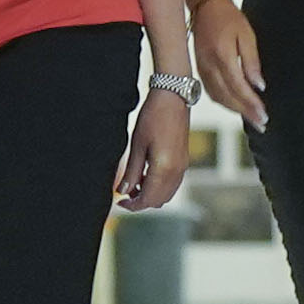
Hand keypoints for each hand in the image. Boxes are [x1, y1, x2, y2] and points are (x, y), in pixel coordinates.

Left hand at [113, 81, 194, 212]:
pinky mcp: (184, 161)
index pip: (148, 199)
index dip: (133, 205)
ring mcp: (183, 167)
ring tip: (134, 183)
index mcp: (164, 169)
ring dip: (151, 194)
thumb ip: (132, 171)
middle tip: (124, 194)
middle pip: (159, 200)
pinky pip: (172, 184)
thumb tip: (123, 190)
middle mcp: (177, 171)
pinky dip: (159, 186)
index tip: (120, 201)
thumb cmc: (153, 117)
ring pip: (167, 194)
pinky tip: (146, 175)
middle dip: (141, 202)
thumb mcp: (137, 145)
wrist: (173, 98)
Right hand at [192, 0, 269, 133]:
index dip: (251, 104)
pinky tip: (235, 105)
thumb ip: (252, 61)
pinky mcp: (200, 69)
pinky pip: (212, 92)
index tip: (263, 115)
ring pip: (219, 98)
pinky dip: (225, 102)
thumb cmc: (228, 17)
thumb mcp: (247, 35)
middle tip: (261, 123)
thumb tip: (258, 85)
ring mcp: (202, 69)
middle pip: (228, 97)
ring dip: (235, 110)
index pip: (239, 88)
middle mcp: (210, 66)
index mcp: (222, 56)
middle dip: (246, 112)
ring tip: (251, 117)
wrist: (205, 6)